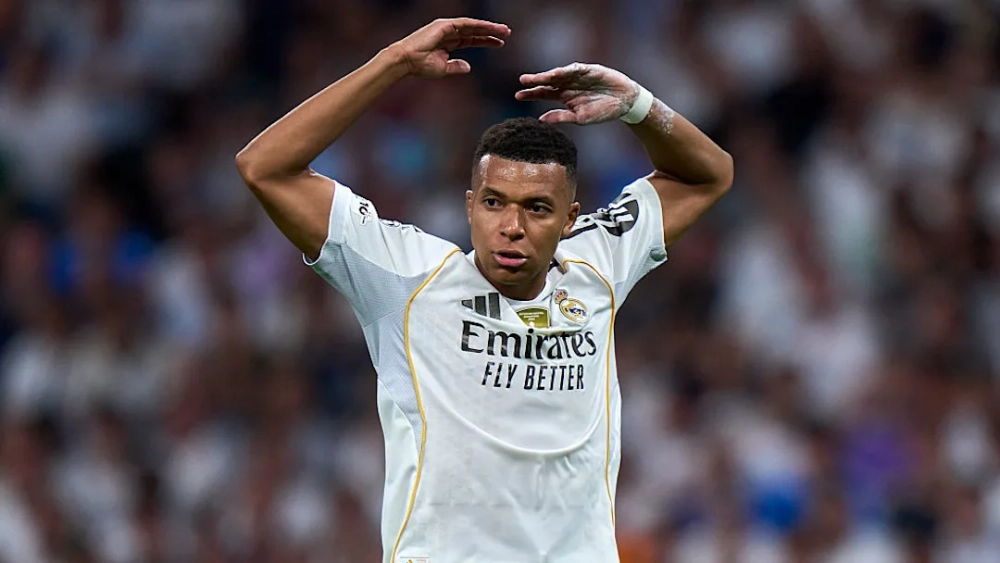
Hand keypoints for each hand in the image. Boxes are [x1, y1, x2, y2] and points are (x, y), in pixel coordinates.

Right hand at [389, 18, 509, 77]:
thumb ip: (456, 66)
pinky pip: (466, 24)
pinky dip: (478, 25)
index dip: (486, 41)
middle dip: (491, 32)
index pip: (472, 40)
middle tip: (507, 33)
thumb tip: (468, 67)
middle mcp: (450, 33)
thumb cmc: (421, 65)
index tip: (500, 44)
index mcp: (449, 42)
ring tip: (503, 30)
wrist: (407, 61)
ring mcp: (447, 28)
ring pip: (473, 26)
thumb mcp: (443, 68)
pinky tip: (489, 27)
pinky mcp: (445, 25)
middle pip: (475, 31)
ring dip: (488, 27)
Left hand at [515, 63, 639, 124]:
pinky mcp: (589, 70)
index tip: (517, 95)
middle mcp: (568, 85)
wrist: (624, 102)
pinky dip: (566, 71)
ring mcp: (577, 77)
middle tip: (523, 81)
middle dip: (535, 81)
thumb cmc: (602, 111)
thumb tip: (540, 120)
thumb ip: (561, 117)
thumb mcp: (580, 118)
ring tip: (536, 77)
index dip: (531, 94)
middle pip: (548, 82)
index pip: (544, 94)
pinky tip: (556, 73)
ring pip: (559, 75)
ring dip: (547, 75)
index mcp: (564, 97)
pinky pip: (576, 70)